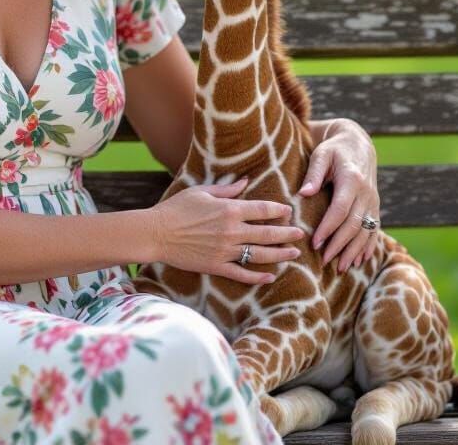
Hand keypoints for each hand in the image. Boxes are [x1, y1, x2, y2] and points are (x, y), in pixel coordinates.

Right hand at [150, 176, 306, 285]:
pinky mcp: (216, 266)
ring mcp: (225, 251)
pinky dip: (258, 277)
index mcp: (229, 210)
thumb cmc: (176, 208)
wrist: (156, 232)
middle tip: (301, 234)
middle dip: (287, 233)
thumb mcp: (201, 191)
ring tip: (294, 254)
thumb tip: (245, 181)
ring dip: (280, 255)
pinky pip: (242, 274)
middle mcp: (231, 231)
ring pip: (260, 255)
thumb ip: (227, 189)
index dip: (279, 210)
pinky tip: (271, 276)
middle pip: (267, 234)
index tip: (289, 211)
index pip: (262, 210)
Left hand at [299, 119, 379, 272]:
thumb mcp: (321, 154)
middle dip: (339, 245)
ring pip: (366, 231)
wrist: (358, 144)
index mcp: (352, 180)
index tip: (315, 243)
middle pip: (354, 225)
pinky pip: (375, 229)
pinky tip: (361, 260)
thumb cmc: (334, 149)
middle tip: (325, 261)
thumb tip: (303, 193)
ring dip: (354, 251)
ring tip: (341, 267)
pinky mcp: (376, 206)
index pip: (340, 210)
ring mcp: (373, 201)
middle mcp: (366, 193)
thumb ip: (313, 173)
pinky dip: (368, 246)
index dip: (328, 228)